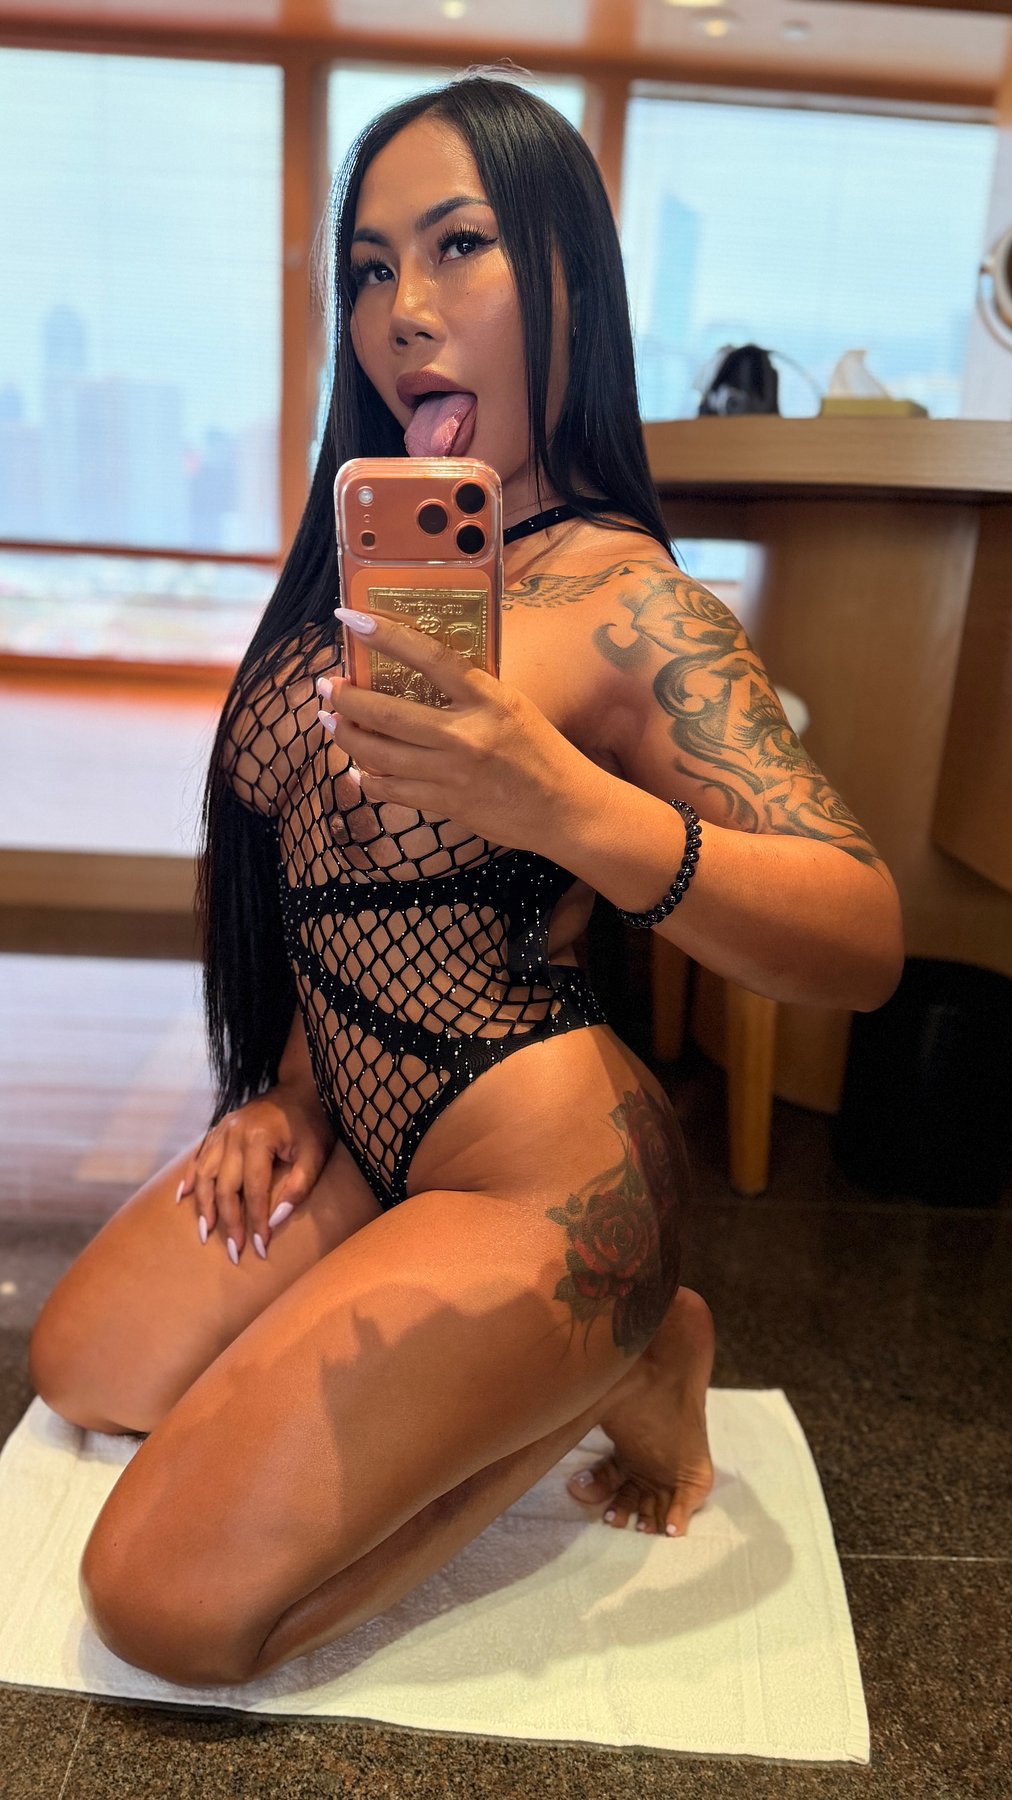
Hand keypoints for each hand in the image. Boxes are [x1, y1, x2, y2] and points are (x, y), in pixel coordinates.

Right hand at [177, 1084, 335, 1264]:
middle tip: (233, 1251)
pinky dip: (192, 1178)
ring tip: (205, 1232)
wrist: (301, 1086)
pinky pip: (200, 1156)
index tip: (259, 1248)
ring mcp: (223, 1129)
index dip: (255, 1222)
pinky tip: (184, 1198)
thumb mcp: (316, 1154)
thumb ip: (299, 1187)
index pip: (254, 1191)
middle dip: (228, 1222)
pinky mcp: (219, 1128)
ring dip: (204, 1206)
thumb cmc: (313, 1122)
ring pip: (206, 1173)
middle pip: (225, 1186)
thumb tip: (275, 1221)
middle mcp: (234, 1133)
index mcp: (259, 1139)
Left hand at [315, 605, 582, 853]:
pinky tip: (358, 768)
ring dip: (345, 736)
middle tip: (326, 686)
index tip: (350, 618)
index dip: (385, 635)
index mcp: (488, 698)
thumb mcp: (512, 706)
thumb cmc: (541, 752)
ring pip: (379, 754)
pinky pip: (392, 791)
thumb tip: (418, 672)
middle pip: (387, 713)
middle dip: (346, 698)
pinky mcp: (446, 805)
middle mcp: (466, 734)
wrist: (566, 809)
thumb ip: (469, 691)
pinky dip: (368, 778)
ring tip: (329, 721)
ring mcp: (452, 773)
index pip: (429, 657)